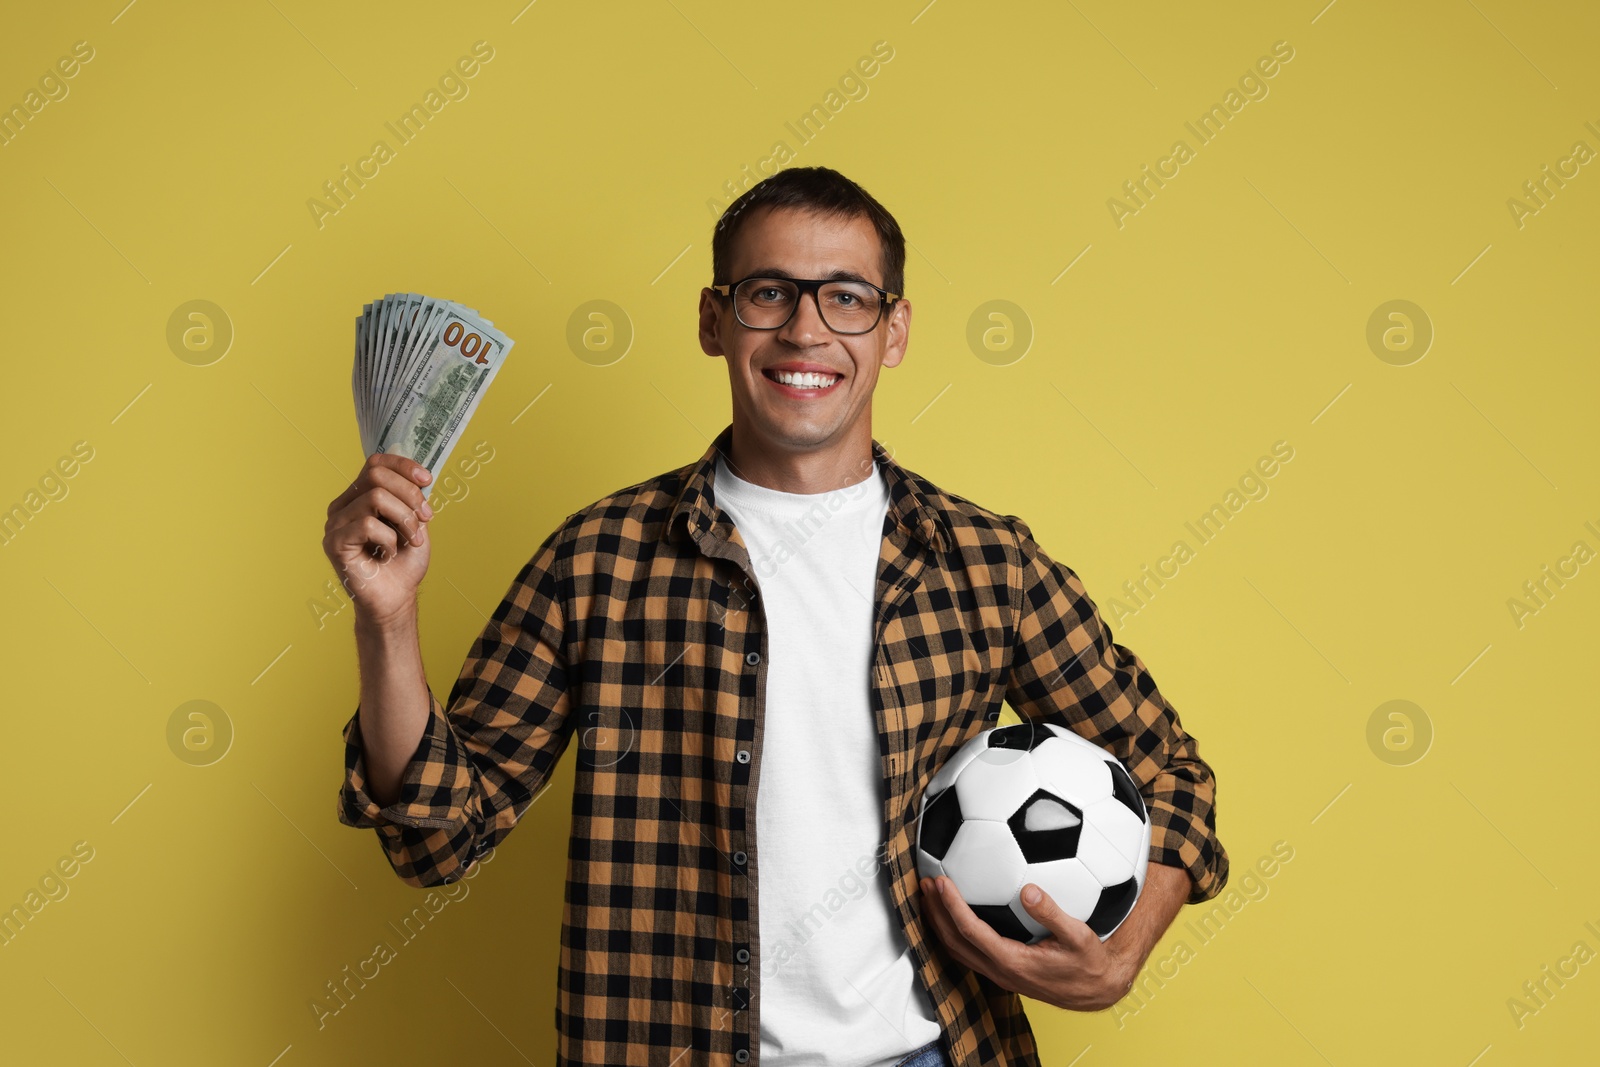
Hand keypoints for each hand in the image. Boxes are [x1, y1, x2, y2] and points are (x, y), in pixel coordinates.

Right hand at [322, 453, 433, 627]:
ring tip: (411, 540)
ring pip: (375, 498)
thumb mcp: (415, 522)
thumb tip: (418, 473)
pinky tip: (389, 554)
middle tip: (426, 518)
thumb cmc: (403, 562)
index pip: (375, 463)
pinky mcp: (333, 543)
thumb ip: (412, 497)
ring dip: (404, 519)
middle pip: (376, 476)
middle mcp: (343, 506)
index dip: (403, 465)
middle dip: (409, 495)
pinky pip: (367, 526)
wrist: (395, 599)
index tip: (427, 480)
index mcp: (359, 496)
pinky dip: (389, 539)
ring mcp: (335, 524)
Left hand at [919, 875, 1134, 1011]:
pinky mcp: (1003, 972)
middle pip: (954, 941)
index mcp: (1013, 961)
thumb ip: (1053, 914)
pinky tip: (952, 915)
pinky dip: (953, 932)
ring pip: (957, 950)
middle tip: (924, 884)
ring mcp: (999, 974)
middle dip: (935, 912)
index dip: (951, 906)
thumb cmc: (1090, 963)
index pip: (970, 931)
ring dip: (939, 923)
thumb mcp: (1079, 936)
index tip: (941, 882)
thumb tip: (1029, 891)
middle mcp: (1000, 970)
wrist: (1097, 990)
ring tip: (929, 897)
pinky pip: (968, 953)